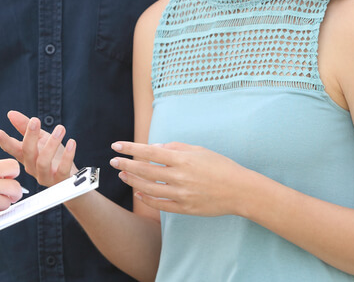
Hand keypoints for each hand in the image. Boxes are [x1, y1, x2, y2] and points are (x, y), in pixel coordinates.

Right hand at [0, 110, 77, 187]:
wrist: (72, 180)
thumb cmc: (55, 158)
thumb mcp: (41, 139)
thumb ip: (26, 127)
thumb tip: (11, 114)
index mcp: (26, 157)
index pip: (12, 149)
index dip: (3, 141)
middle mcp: (32, 168)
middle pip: (27, 152)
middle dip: (30, 135)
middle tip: (35, 120)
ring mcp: (45, 176)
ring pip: (43, 162)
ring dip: (51, 143)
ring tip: (60, 128)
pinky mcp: (60, 181)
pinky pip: (62, 169)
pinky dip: (68, 155)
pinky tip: (71, 143)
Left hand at [110, 141, 248, 217]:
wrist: (240, 191)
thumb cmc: (220, 166)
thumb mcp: (199, 150)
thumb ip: (175, 148)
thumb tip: (153, 148)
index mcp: (182, 159)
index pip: (149, 152)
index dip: (130, 148)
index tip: (116, 145)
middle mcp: (179, 177)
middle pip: (144, 170)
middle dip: (125, 165)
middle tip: (113, 161)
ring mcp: (181, 194)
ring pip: (148, 188)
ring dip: (132, 181)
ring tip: (122, 175)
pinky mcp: (184, 208)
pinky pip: (160, 204)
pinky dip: (146, 198)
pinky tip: (138, 192)